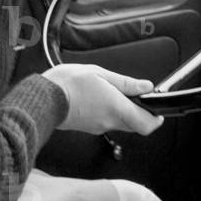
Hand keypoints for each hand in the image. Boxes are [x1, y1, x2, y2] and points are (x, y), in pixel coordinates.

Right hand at [43, 63, 162, 135]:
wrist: (43, 98)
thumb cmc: (67, 84)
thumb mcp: (100, 73)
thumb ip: (125, 82)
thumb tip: (145, 87)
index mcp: (116, 108)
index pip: (147, 124)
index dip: (156, 119)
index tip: (157, 110)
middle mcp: (109, 122)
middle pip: (135, 125)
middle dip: (140, 113)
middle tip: (136, 97)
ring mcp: (98, 127)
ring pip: (121, 123)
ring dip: (123, 111)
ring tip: (113, 92)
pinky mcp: (88, 128)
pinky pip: (106, 122)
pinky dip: (109, 113)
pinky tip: (99, 98)